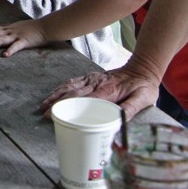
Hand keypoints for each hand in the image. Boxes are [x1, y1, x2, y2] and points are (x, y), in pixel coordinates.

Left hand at [0, 19, 47, 56]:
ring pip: (1, 39)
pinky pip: (16, 46)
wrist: (46, 27)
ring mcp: (17, 35)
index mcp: (9, 28)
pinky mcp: (25, 41)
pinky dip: (10, 50)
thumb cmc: (32, 28)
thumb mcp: (18, 26)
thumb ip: (9, 30)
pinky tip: (4, 55)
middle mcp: (11, 31)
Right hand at [38, 56, 162, 118]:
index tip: (56, 113)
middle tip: (44, 113)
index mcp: (108, 90)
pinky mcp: (91, 77)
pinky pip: (73, 81)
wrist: (142, 68)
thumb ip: (132, 108)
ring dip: (55, 95)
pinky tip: (54, 94)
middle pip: (72, 93)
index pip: (84, 99)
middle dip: (57, 103)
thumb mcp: (144, 98)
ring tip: (43, 105)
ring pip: (69, 86)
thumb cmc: (143, 86)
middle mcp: (96, 83)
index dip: (69, 106)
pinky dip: (61, 87)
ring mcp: (92, 78)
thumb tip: (119, 120)